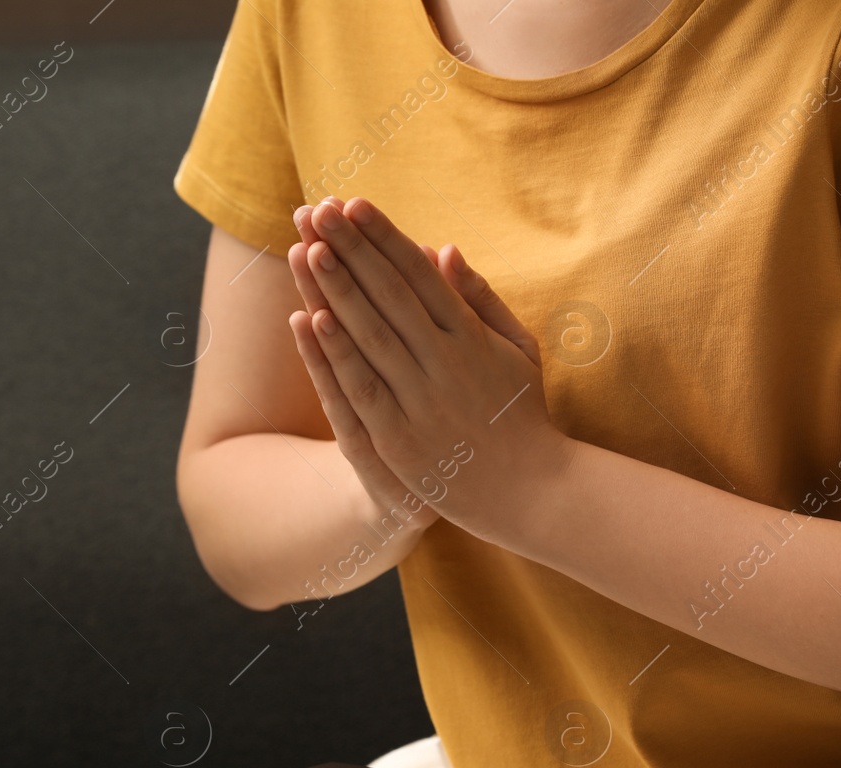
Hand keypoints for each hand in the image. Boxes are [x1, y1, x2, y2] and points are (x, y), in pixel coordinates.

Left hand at [285, 196, 569, 544]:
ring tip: (308, 248)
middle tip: (316, 210)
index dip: (384, 237)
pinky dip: (338, 354)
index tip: (354, 203)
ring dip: (337, 290)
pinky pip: (363, 388)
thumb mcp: (517, 348)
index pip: (420, 274)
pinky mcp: (401, 439)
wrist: (532, 491)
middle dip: (352, 249)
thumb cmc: (522, 414)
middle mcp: (447, 361)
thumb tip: (443, 248)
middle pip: (390, 294)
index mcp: (472, 335)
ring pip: (372, 335)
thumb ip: (481, 298)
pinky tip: (311, 319)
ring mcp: (423, 401)